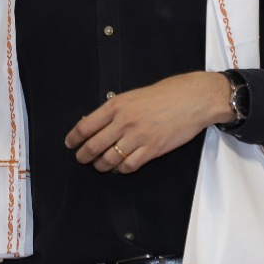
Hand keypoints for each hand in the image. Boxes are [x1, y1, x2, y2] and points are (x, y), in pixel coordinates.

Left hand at [65, 71, 232, 173]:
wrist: (193, 99)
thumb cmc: (166, 94)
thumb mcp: (134, 95)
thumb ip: (115, 109)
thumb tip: (96, 123)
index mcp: (116, 105)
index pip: (85, 126)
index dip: (74, 138)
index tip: (70, 143)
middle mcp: (124, 122)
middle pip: (93, 146)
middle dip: (83, 156)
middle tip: (81, 159)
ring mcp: (138, 137)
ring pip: (109, 159)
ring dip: (100, 165)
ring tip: (99, 165)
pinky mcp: (152, 149)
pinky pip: (129, 165)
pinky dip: (121, 169)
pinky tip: (121, 166)